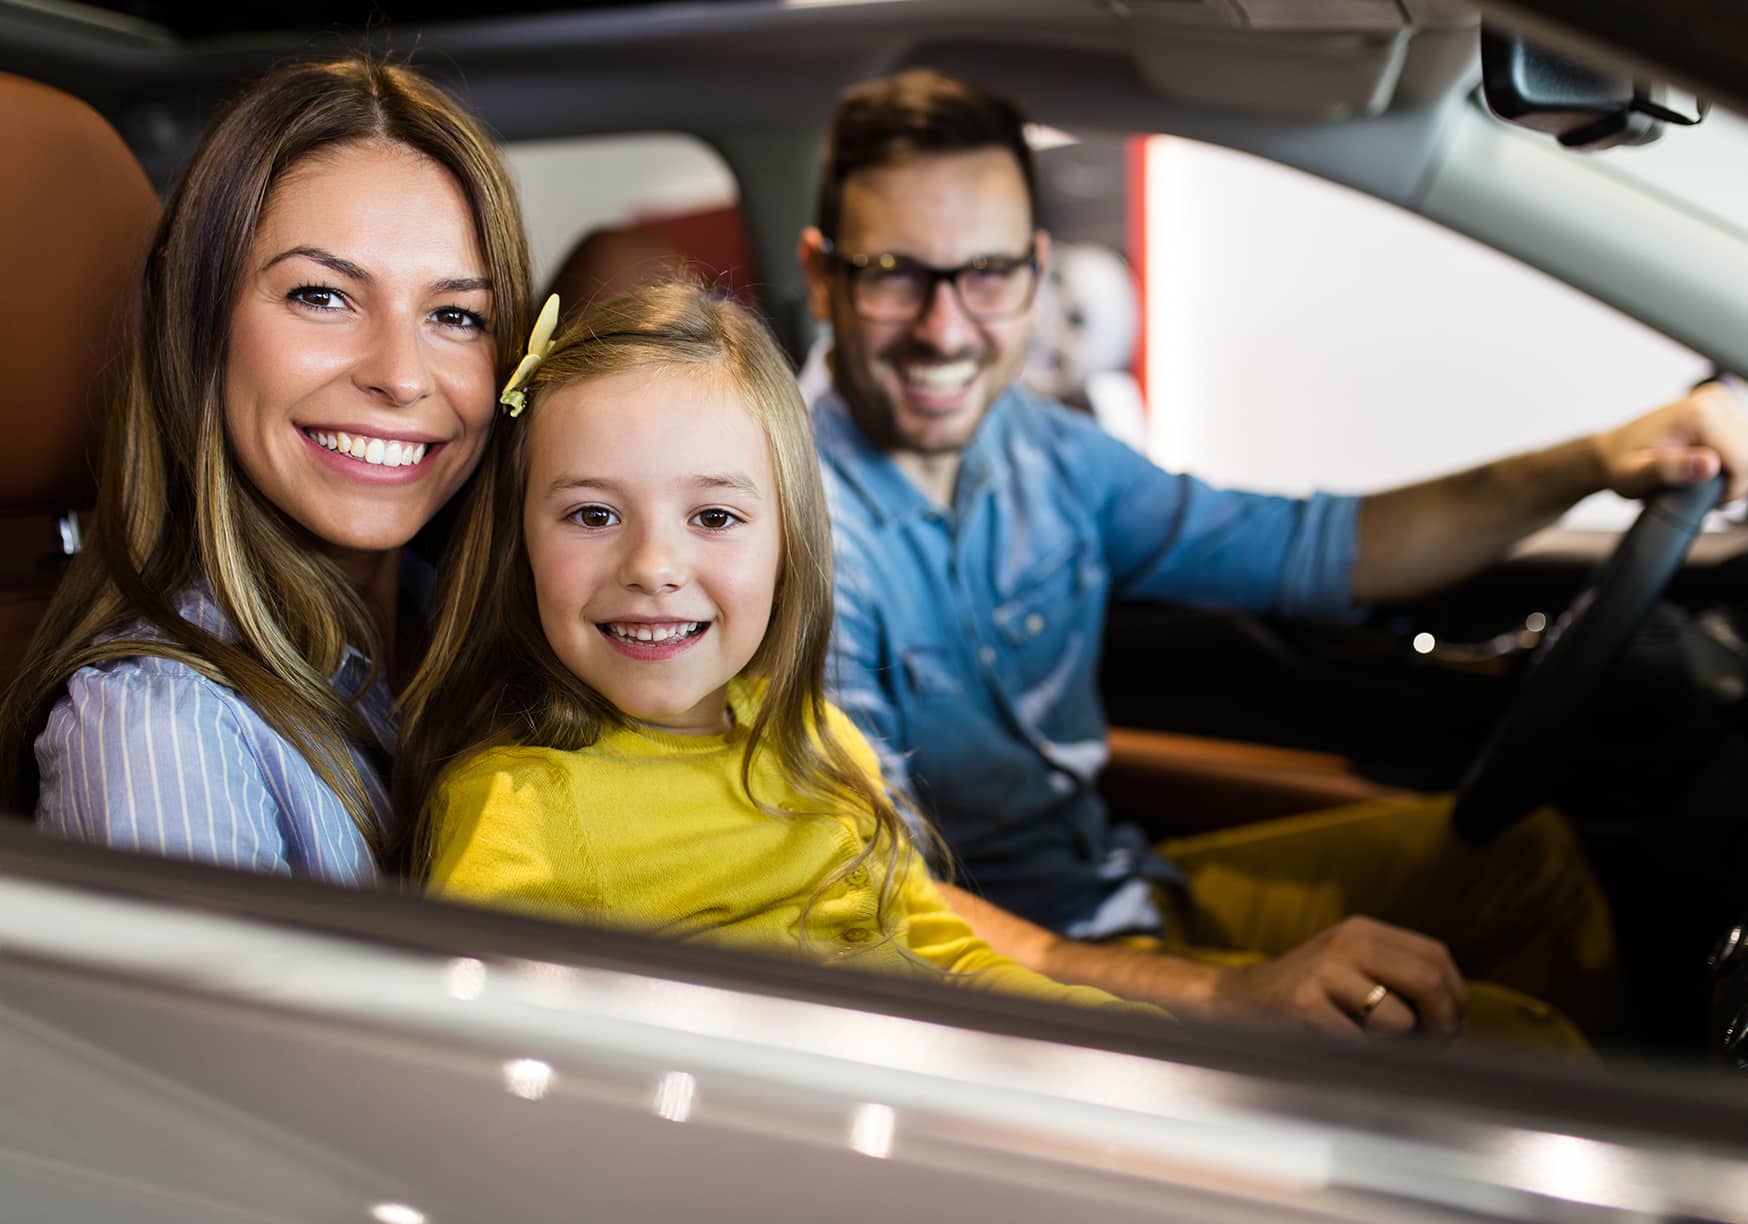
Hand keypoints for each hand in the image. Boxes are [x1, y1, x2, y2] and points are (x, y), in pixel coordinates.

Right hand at [1209, 915, 1466, 1041]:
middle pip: (1428, 980)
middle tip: (1437, 1048)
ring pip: (1399, 1020)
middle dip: (1444, 1023)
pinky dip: (1362, 1059)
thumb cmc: (1308, 999)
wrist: (1236, 1004)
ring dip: (1396, 1047)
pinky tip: (1339, 1050)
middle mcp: (1346, 942)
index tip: (1453, 1026)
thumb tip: (1458, 1018)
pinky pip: (1362, 1046)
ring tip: (1368, 1044)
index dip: (1457, 996)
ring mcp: (1324, 971)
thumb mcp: (1352, 970)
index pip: (1435, 956)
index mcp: (1362, 931)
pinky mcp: (1305, 1005)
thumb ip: (1399, 979)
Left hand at [1593, 380, 1747, 503]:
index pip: (1744, 461)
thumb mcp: (1635, 477)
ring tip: (1703, 481)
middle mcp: (1713, 401)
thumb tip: (1709, 465)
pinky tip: (1711, 467)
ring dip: (1736, 471)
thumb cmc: (1620, 465)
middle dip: (1735, 482)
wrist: (1612, 451)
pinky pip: (1745, 441)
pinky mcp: (1723, 407)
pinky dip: (1735, 460)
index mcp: (1699, 415)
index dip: (1730, 490)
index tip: (1707, 500)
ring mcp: (1720, 401)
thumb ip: (1670, 470)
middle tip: (1703, 493)